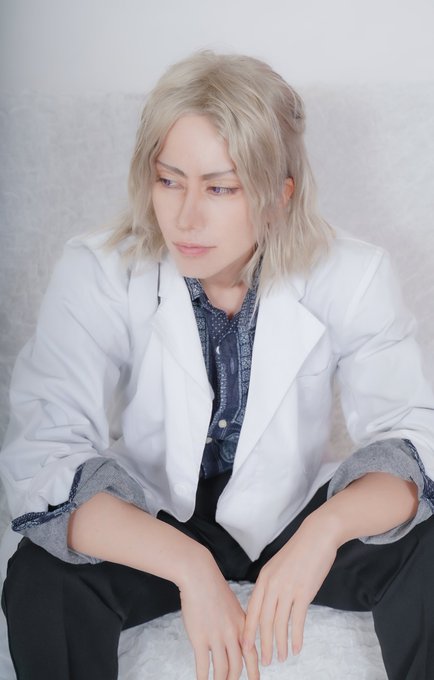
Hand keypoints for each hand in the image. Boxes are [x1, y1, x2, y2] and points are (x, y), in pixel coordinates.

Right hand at [179, 552, 259, 679]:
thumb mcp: (232, 605)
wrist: (200, 576)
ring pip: (222, 670)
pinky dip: (203, 679)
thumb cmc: (214, 588)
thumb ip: (236, 623)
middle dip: (234, 679)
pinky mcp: (200, 638)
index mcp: (242, 625)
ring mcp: (217, 637)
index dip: (254, 671)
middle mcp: (233, 633)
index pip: (252, 654)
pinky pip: (203, 666)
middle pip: (237, 666)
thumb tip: (237, 638)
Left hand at [243, 515, 338, 665]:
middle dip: (262, 644)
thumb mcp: (278, 566)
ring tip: (281, 658)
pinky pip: (297, 621)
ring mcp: (287, 589)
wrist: (317, 536)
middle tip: (264, 661)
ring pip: (279, 624)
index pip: (252, 610)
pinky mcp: (304, 592)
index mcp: (264, 578)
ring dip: (280, 644)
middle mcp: (272, 585)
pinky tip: (297, 648)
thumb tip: (268, 605)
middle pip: (263, 621)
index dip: (248, 631)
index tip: (246, 648)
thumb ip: (271, 584)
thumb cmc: (299, 551)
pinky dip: (296, 637)